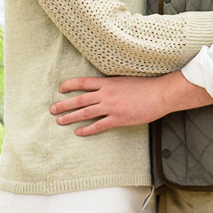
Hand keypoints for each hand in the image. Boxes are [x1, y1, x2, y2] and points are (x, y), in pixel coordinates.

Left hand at [53, 70, 206, 133]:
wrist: (159, 94)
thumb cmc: (146, 86)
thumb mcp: (125, 79)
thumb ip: (112, 84)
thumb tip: (103, 87)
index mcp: (108, 83)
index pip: (84, 83)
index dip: (70, 85)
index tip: (60, 88)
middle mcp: (106, 94)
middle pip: (80, 99)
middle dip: (64, 104)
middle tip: (53, 109)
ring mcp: (111, 107)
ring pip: (85, 113)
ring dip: (70, 117)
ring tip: (60, 121)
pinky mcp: (118, 119)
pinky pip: (99, 126)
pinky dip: (87, 130)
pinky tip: (78, 132)